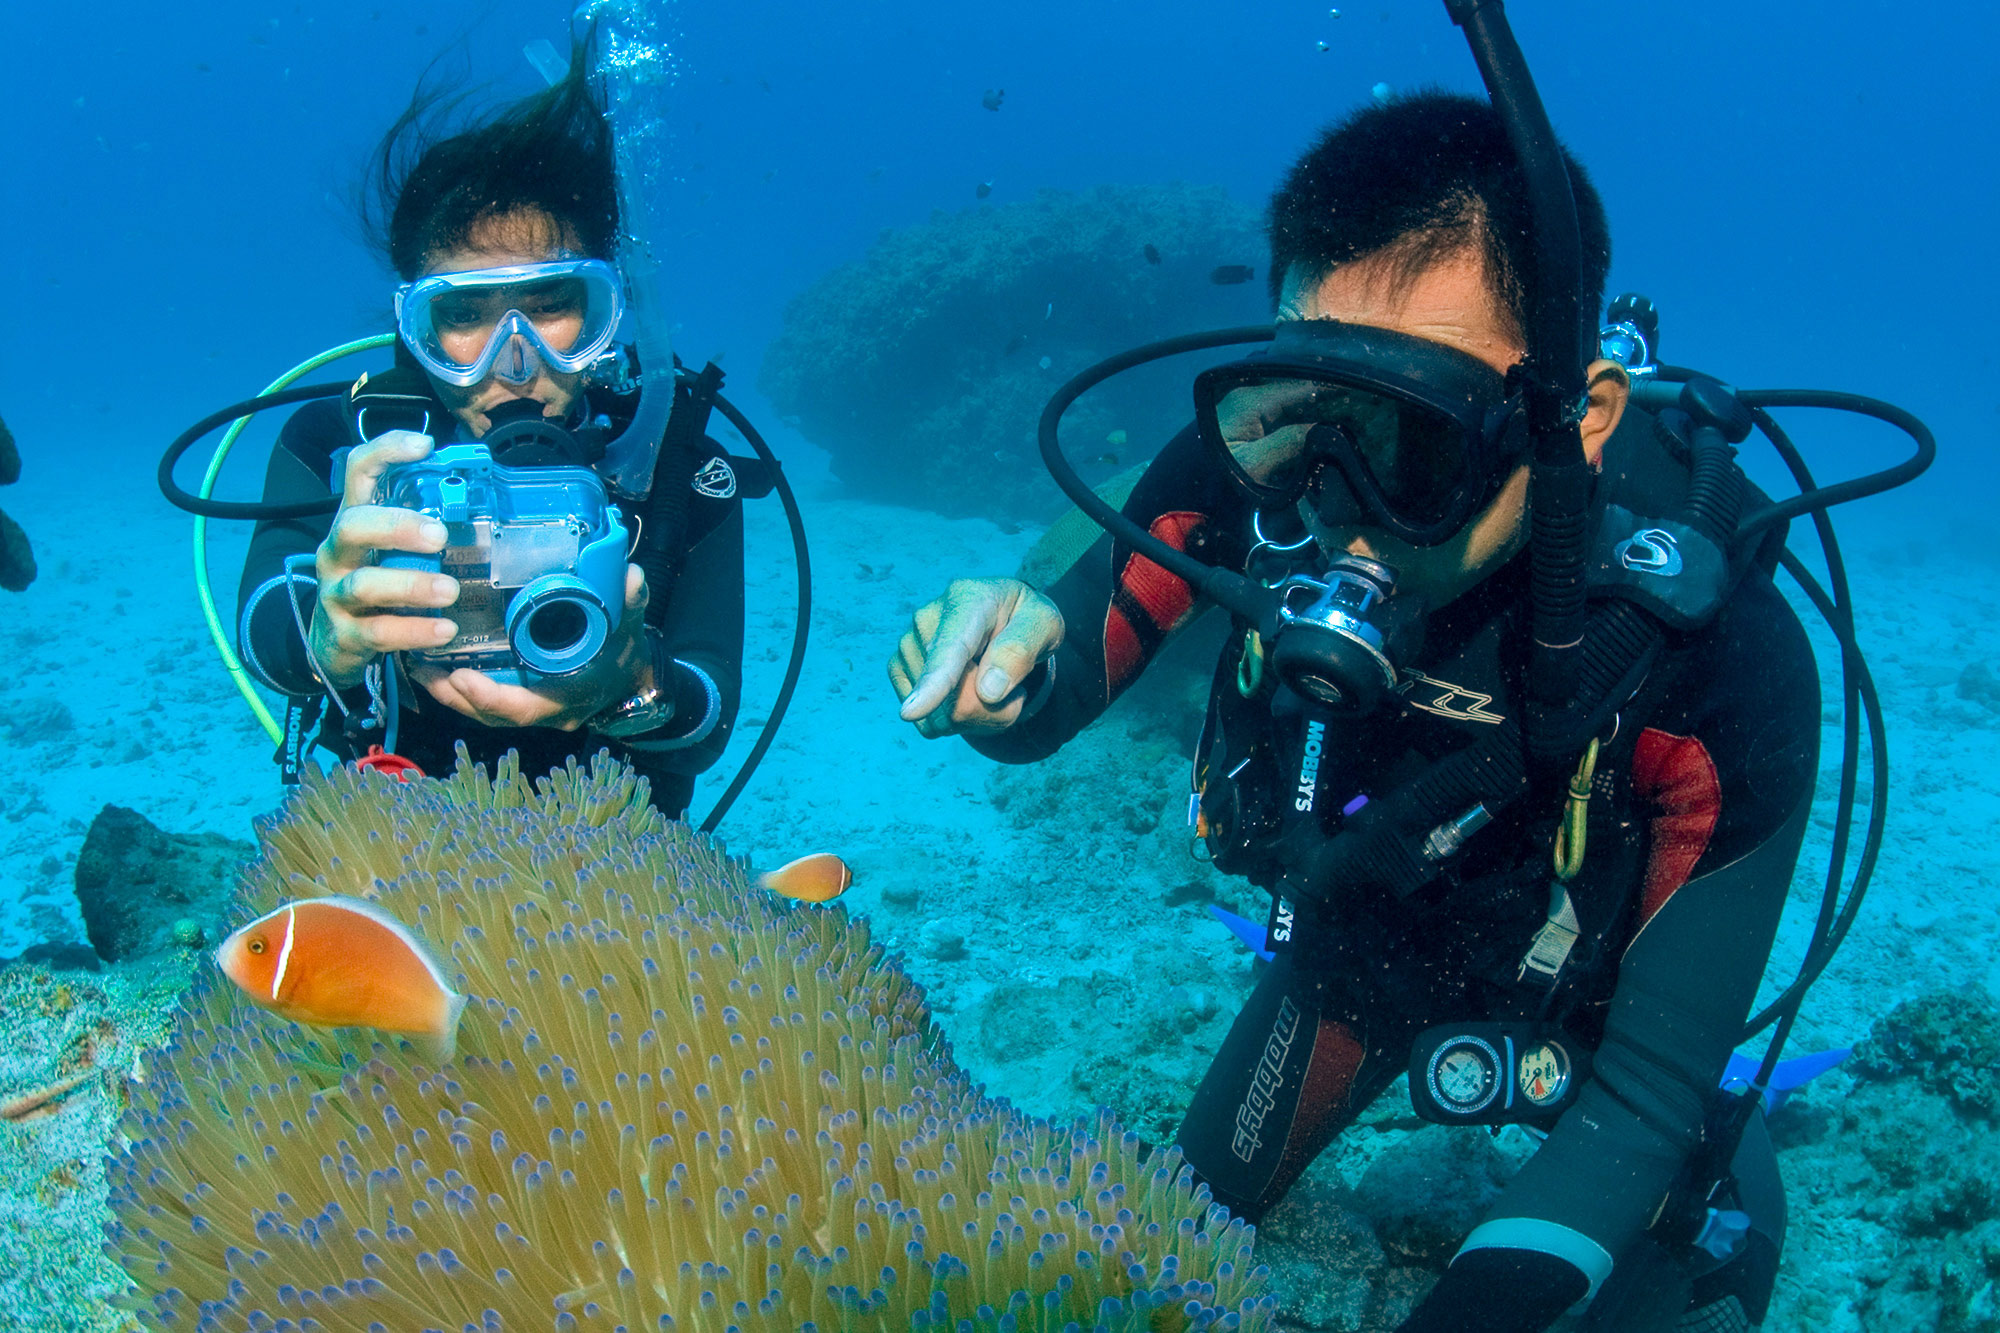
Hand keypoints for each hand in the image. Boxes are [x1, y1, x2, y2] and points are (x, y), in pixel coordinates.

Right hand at [309, 430, 457, 688]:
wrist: (334, 642)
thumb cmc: (378, 582)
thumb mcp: (392, 549)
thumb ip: (423, 526)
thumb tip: (484, 501)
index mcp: (355, 521)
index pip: (358, 472)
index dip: (386, 452)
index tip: (425, 445)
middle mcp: (338, 552)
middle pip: (352, 525)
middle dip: (397, 527)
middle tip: (440, 535)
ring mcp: (337, 593)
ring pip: (364, 583)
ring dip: (411, 585)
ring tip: (450, 590)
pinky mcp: (344, 634)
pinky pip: (378, 632)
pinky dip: (413, 631)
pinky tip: (444, 630)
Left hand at [410, 564, 651, 729]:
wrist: (634, 681)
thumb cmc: (626, 657)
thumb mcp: (629, 629)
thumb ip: (630, 604)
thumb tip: (631, 576)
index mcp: (564, 698)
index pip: (521, 708)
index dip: (488, 697)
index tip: (460, 675)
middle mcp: (543, 711)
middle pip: (490, 715)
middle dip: (454, 696)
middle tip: (423, 667)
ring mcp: (532, 707)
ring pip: (484, 712)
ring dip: (450, 694)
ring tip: (420, 665)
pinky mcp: (523, 698)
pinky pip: (487, 702)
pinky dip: (462, 689)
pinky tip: (439, 665)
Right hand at [888, 577, 1061, 738]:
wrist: (1005, 617)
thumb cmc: (1026, 620)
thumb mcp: (1045, 625)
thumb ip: (1021, 650)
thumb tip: (988, 690)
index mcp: (967, 599)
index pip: (949, 649)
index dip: (934, 684)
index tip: (912, 713)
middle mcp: (927, 619)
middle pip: (951, 697)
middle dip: (991, 710)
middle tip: (1015, 689)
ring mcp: (908, 645)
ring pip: (938, 717)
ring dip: (977, 717)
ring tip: (992, 686)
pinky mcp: (899, 668)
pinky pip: (927, 722)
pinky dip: (956, 722)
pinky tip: (968, 694)